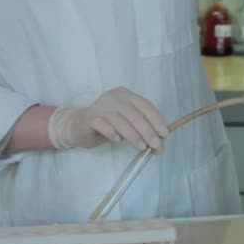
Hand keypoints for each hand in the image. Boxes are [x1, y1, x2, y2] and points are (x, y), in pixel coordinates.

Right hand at [48, 87, 168, 150]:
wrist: (78, 126)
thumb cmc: (108, 125)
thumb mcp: (128, 125)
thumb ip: (142, 131)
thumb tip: (160, 146)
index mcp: (126, 95)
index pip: (145, 105)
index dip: (156, 119)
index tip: (164, 133)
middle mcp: (114, 97)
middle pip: (134, 114)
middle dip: (147, 130)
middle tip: (155, 144)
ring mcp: (101, 106)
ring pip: (120, 120)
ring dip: (133, 135)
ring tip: (141, 147)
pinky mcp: (90, 118)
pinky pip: (103, 124)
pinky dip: (112, 132)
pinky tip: (118, 140)